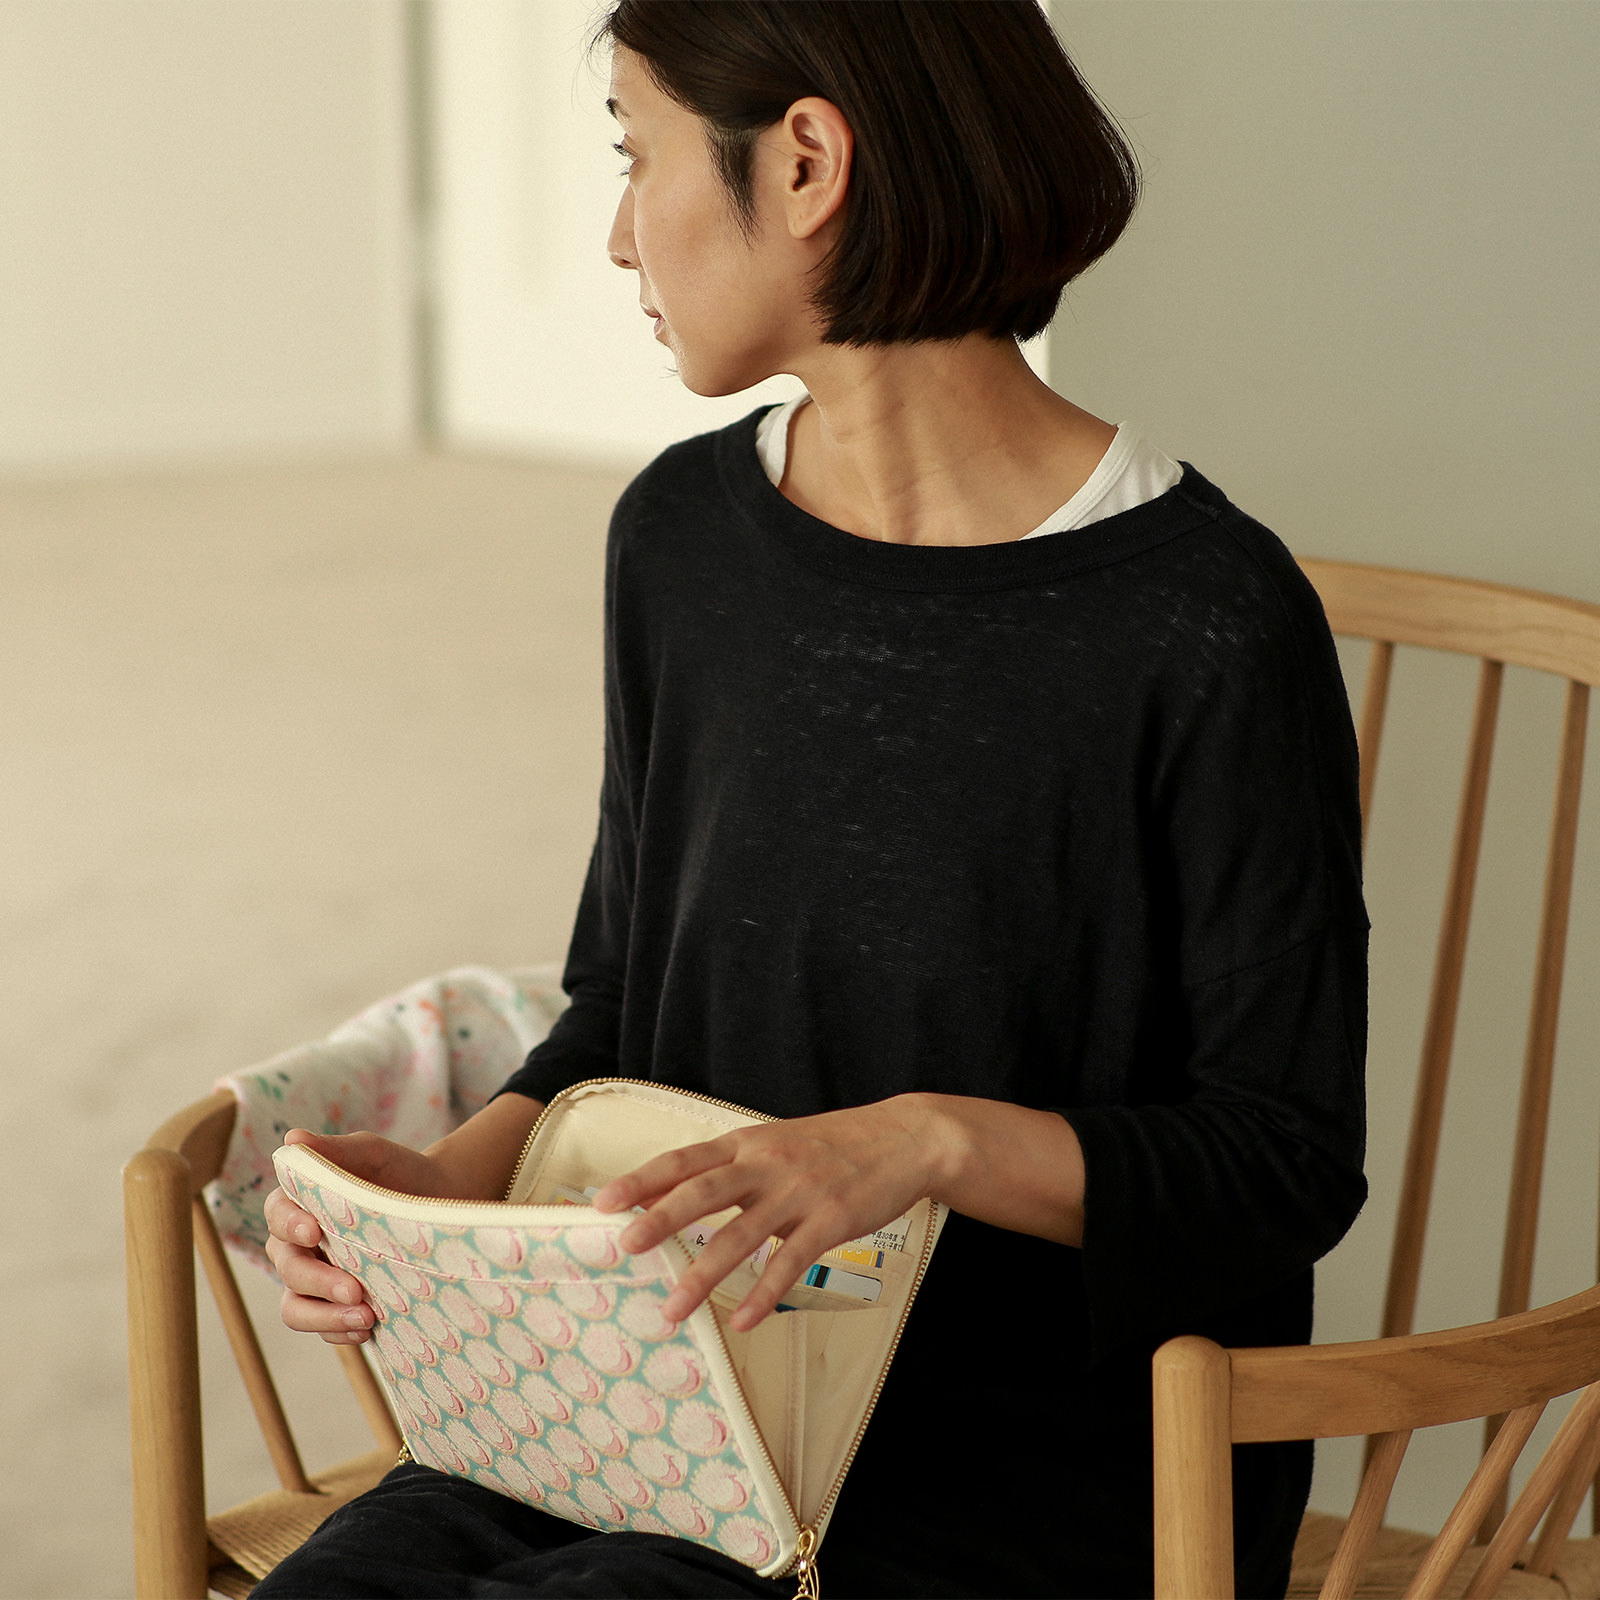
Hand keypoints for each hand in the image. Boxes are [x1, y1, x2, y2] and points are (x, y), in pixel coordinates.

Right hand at [264, 1092, 542, 1343]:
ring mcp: (315, 1279)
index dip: (290, 1224)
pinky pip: (324, 1328)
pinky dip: (341, 1332)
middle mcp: (299, 1245)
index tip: (316, 1231)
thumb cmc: (401, 1171)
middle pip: (287, 1266)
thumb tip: (292, 1140)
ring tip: (365, 1317)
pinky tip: (369, 1329)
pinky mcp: (335, 1307)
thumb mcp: (373, 1154)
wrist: (444, 1202)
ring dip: (324, 1316)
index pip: (277, 1214)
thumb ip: (334, 1150)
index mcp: (299, 1204)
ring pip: (296, 1307)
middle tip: (354, 1289)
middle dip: (317, 1280)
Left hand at [591, 1097, 944, 1331]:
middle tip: (624, 1246)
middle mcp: (768, 1164)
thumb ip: (733, 1168)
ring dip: (703, 1275)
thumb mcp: (778, 1143)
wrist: (905, 1138)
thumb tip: (677, 1193)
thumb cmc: (836, 1144)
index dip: (643, 1179)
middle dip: (661, 1219)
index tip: (604, 1201)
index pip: (686, 1160)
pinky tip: (743, 1321)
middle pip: (704, 1191)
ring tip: (672, 1309)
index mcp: (750, 1143)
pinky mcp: (831, 1221)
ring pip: (741, 1236)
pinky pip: (790, 1262)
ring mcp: (800, 1192)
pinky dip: (764, 1294)